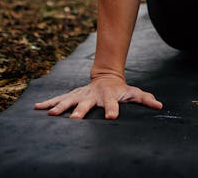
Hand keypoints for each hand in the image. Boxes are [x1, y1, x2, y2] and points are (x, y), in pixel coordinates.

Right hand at [33, 74, 162, 119]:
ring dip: (60, 108)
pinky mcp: (73, 95)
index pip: (113, 103)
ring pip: (69, 101)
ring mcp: (82, 95)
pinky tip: (37, 108)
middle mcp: (93, 95)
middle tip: (74, 120)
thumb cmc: (122, 89)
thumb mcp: (134, 92)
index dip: (113, 109)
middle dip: (80, 111)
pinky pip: (59, 99)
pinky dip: (48, 103)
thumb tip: (160, 106)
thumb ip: (145, 99)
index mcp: (109, 96)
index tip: (112, 118)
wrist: (106, 77)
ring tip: (51, 115)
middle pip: (86, 104)